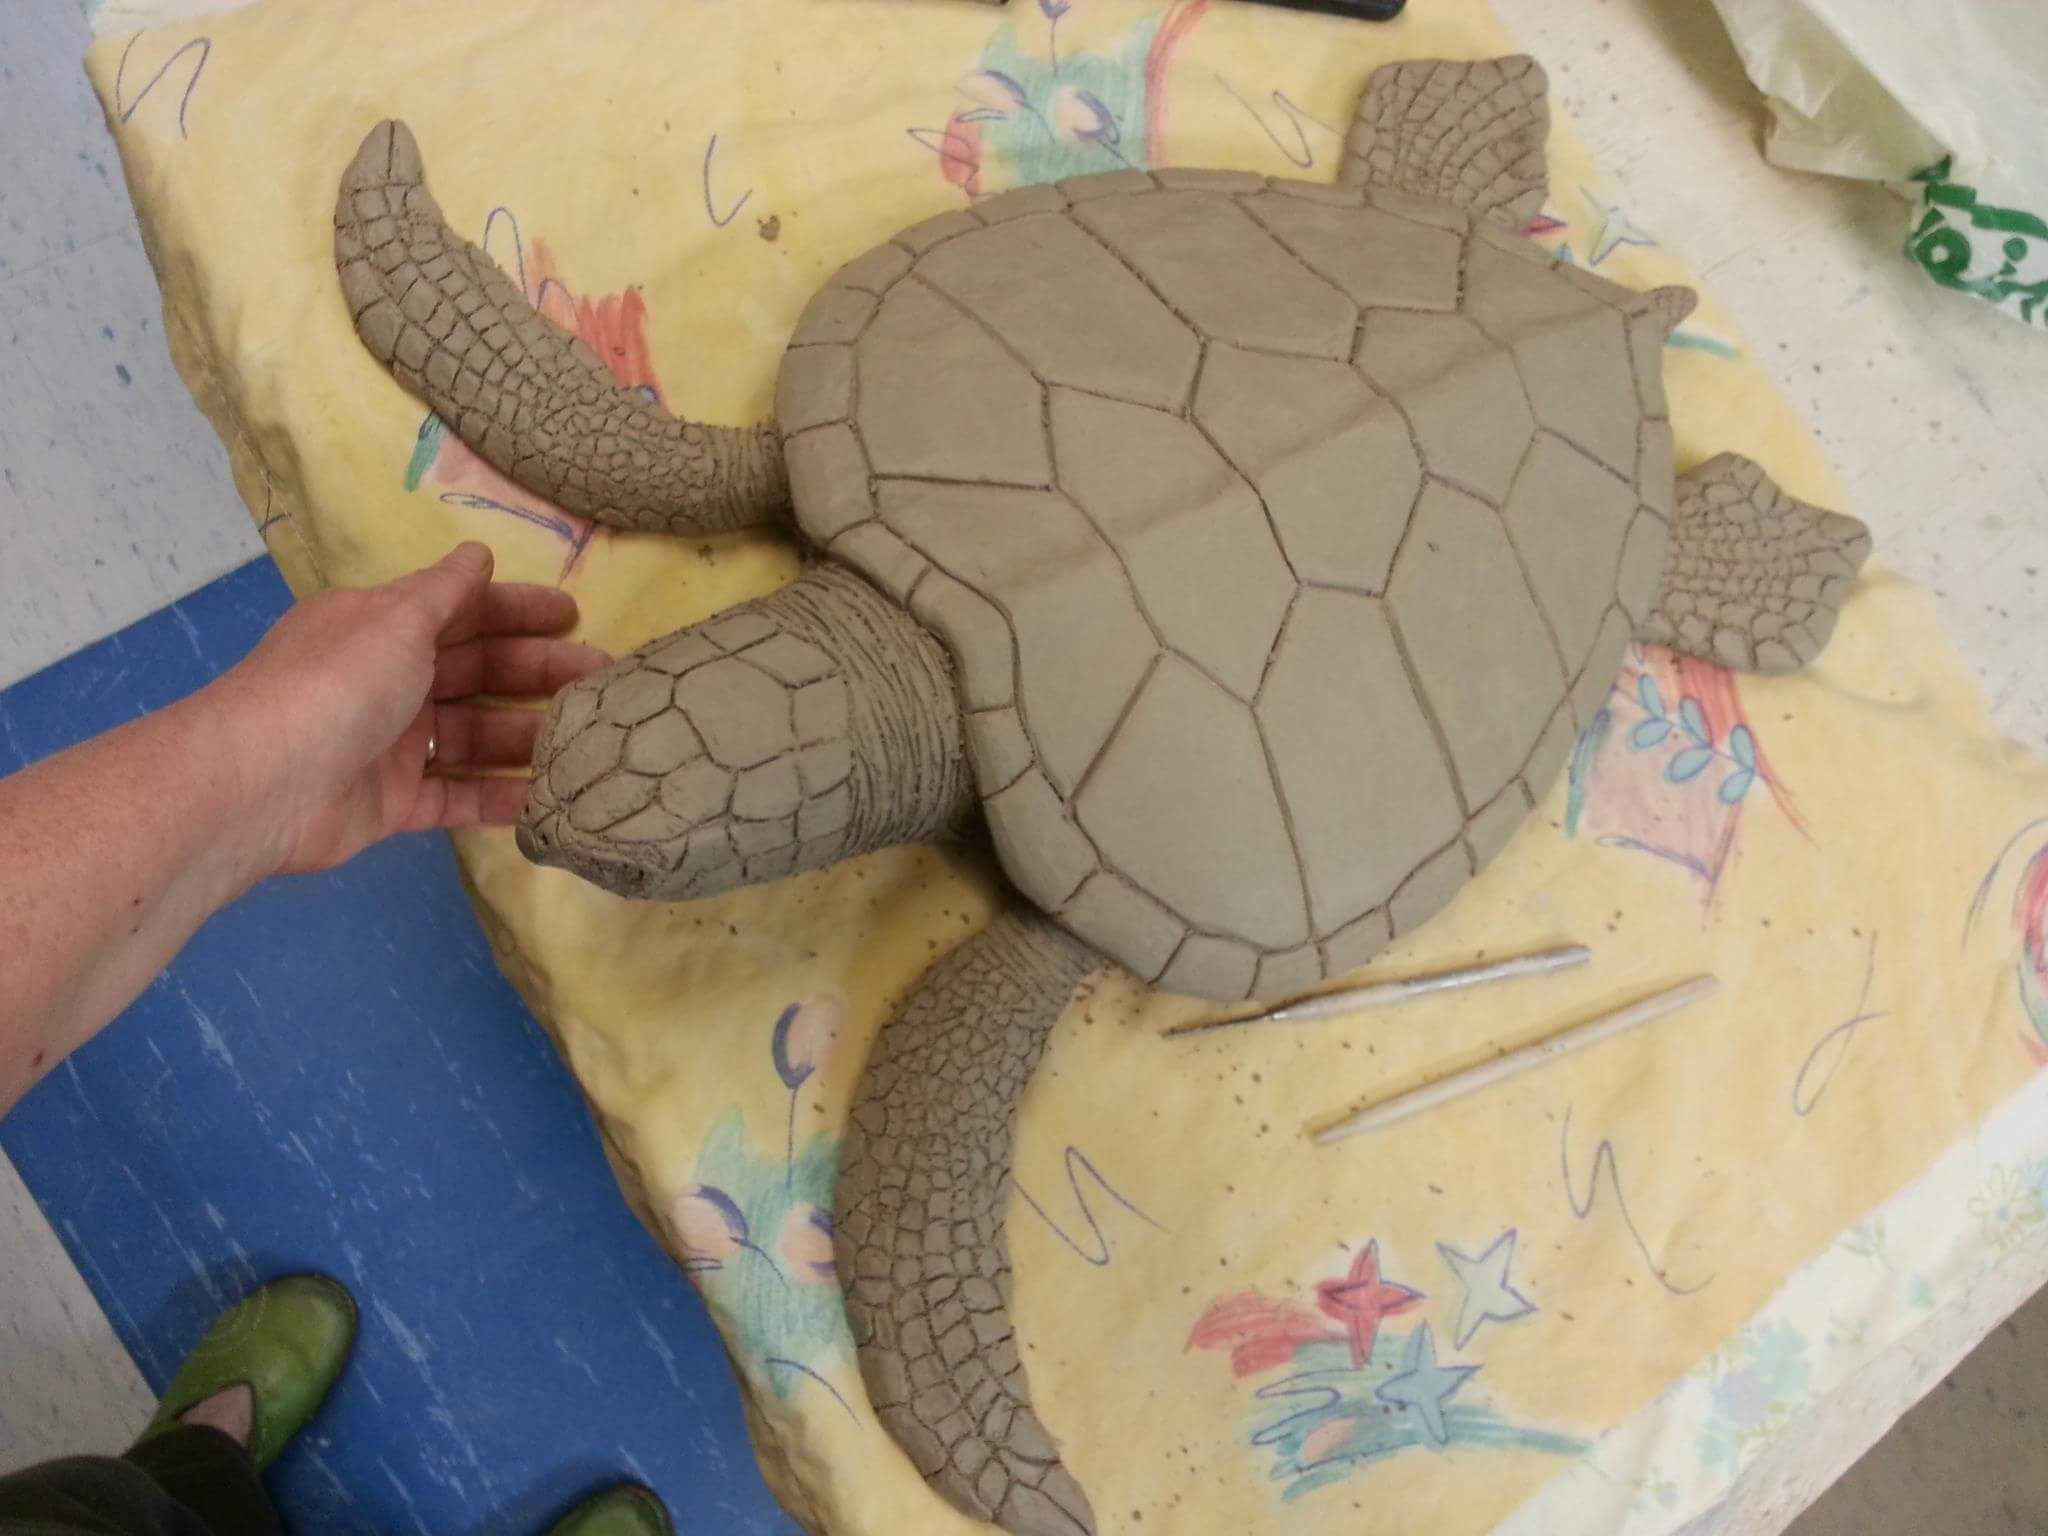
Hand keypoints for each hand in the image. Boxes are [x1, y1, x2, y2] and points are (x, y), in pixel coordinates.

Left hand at [213, 542, 609, 877]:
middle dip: (537, 672)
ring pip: (473, 734)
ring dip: (527, 735)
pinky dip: (499, 796)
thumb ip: (445, 592)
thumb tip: (478, 554)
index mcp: (382, 627)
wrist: (264, 783)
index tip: (574, 615)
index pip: (462, 611)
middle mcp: (387, 680)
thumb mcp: (396, 618)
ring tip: (586, 742)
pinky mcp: (393, 802)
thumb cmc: (338, 683)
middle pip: (475, 671)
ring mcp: (390, 744)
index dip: (517, 610)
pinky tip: (548, 799)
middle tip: (601, 681)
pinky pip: (458, 794)